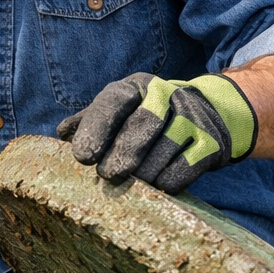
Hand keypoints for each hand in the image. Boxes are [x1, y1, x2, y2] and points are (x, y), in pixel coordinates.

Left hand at [57, 72, 257, 193]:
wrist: (210, 115)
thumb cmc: (148, 117)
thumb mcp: (120, 110)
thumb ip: (90, 121)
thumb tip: (62, 132)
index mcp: (136, 86)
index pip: (113, 101)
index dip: (97, 127)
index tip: (83, 157)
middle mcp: (166, 95)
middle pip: (144, 123)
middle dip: (123, 153)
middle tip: (109, 176)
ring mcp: (192, 118)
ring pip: (165, 148)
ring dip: (144, 173)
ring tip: (132, 184)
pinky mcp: (211, 142)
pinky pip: (186, 167)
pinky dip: (167, 181)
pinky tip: (156, 186)